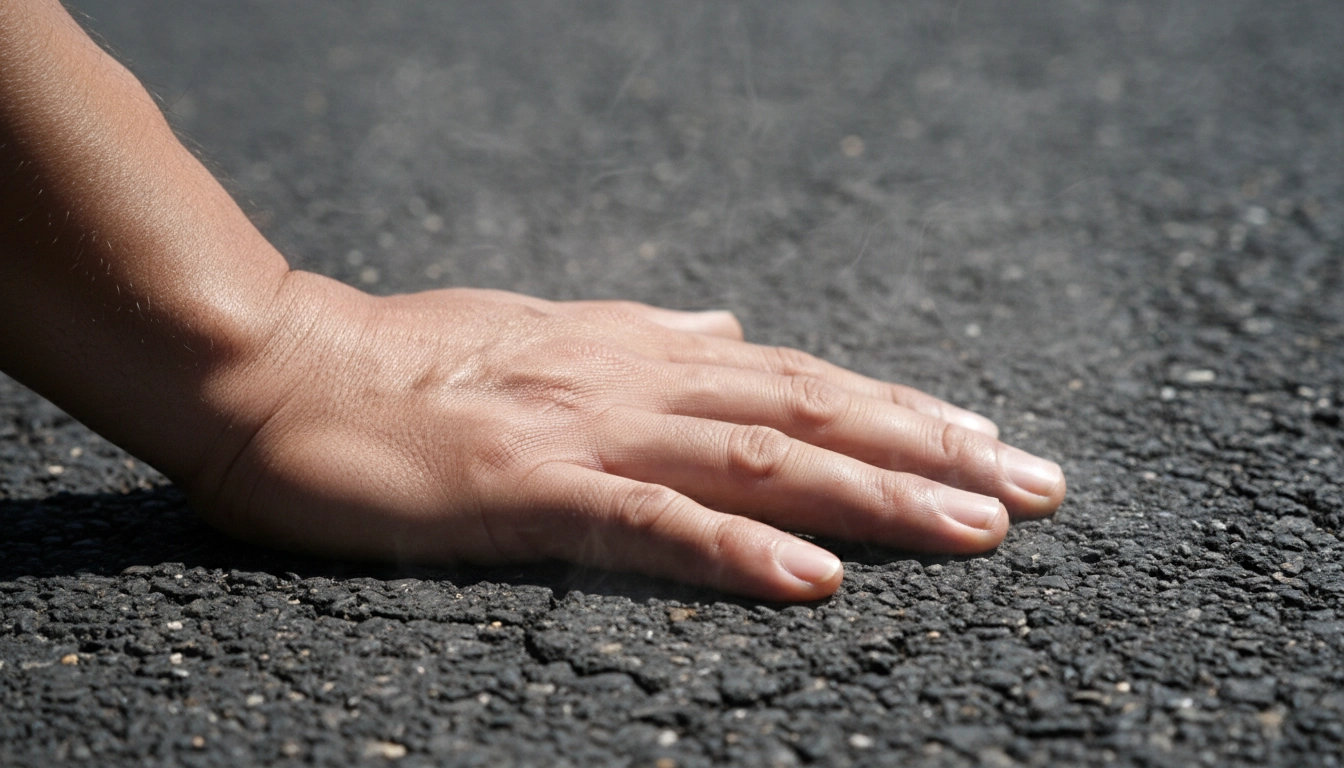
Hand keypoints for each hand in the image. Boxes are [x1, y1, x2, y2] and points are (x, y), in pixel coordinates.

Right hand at [195, 273, 1064, 600]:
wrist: (282, 371)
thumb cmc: (407, 358)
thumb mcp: (547, 332)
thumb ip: (646, 336)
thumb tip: (730, 330)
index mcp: (640, 352)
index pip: (798, 378)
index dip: (899, 406)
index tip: (988, 438)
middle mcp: (635, 382)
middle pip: (811, 415)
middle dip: (932, 450)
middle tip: (1040, 486)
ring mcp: (588, 433)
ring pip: (761, 462)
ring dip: (875, 495)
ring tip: (978, 528)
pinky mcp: (529, 489)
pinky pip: (651, 524)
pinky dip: (738, 552)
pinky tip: (815, 582)